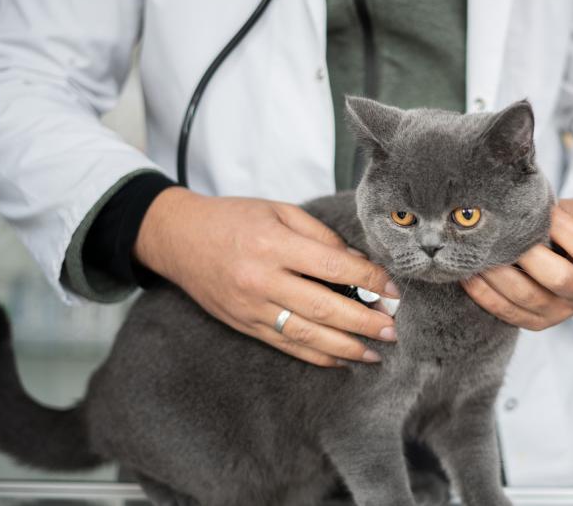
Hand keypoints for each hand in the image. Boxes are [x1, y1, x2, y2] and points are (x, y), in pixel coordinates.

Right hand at [134, 188, 399, 366]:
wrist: (178, 239)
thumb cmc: (233, 219)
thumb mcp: (279, 211)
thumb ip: (321, 237)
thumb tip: (360, 265)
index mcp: (273, 244)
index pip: (331, 266)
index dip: (368, 280)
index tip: (394, 290)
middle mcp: (262, 280)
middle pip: (323, 307)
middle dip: (364, 321)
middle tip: (394, 329)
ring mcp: (252, 308)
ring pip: (307, 335)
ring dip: (346, 347)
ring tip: (376, 352)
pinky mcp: (245, 326)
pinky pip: (287, 346)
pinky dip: (317, 356)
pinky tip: (342, 360)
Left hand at [462, 198, 572, 330]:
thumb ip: (563, 211)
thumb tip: (526, 202)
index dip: (564, 228)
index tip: (543, 209)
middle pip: (559, 278)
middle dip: (528, 254)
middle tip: (504, 233)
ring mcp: (562, 313)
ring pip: (528, 298)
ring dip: (499, 274)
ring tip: (477, 253)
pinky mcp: (537, 323)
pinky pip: (508, 313)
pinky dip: (485, 294)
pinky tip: (469, 275)